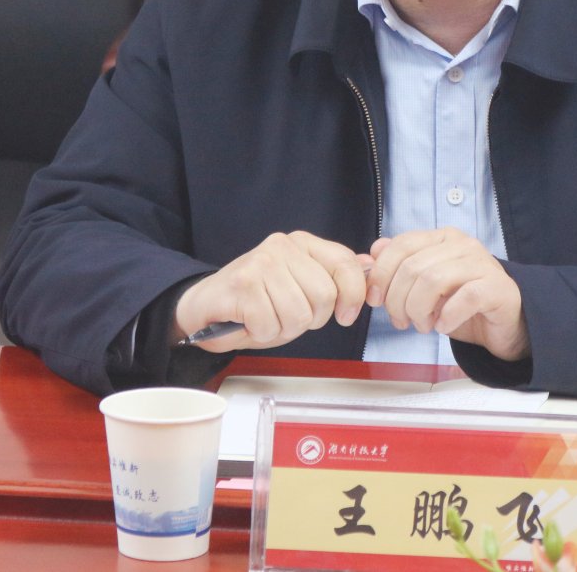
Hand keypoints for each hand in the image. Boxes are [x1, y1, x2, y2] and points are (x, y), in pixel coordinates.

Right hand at [172, 231, 370, 352]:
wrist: (206, 306)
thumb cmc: (257, 301)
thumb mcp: (302, 286)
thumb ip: (334, 277)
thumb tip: (370, 268)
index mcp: (303, 243)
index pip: (346, 265)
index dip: (353, 296)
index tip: (344, 315)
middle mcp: (283, 246)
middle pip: (325, 297)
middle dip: (310, 320)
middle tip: (286, 316)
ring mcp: (262, 263)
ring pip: (299, 315)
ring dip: (283, 329)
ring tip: (266, 318)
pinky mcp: (244, 285)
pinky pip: (272, 325)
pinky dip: (262, 334)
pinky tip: (250, 322)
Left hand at [366, 228, 528, 361]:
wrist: (503, 323)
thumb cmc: (460, 303)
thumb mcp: (424, 285)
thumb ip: (398, 268)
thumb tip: (370, 255)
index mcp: (442, 238)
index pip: (401, 245)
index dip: (381, 273)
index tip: (374, 300)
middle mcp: (463, 245)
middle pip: (413, 267)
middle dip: (398, 300)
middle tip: (401, 321)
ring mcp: (482, 264)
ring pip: (433, 281)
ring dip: (419, 310)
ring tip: (422, 325)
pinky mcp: (497, 288)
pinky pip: (464, 298)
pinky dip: (446, 317)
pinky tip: (443, 326)